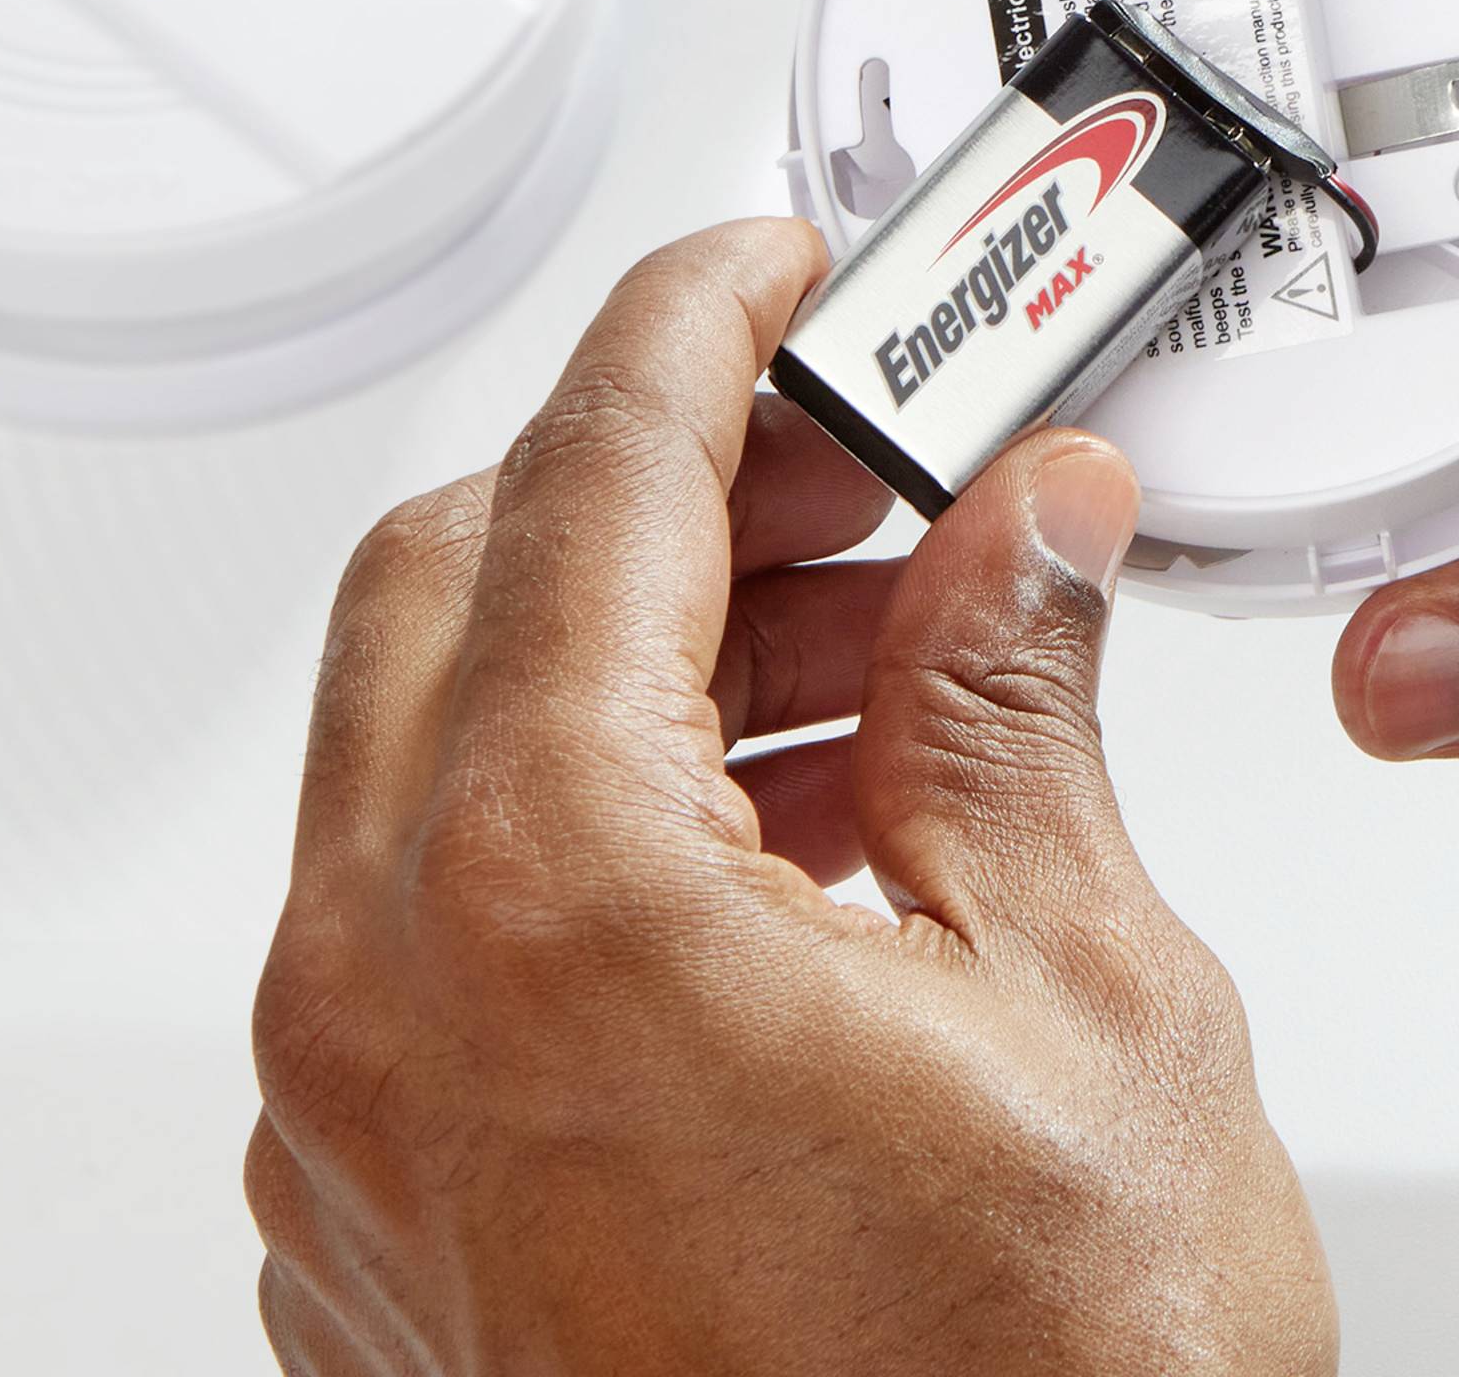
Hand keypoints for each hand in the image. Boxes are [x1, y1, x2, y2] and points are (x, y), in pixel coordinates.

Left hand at [247, 219, 1331, 1374]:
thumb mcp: (1094, 1001)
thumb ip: (1022, 703)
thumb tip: (1029, 525)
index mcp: (552, 903)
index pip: (597, 476)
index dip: (700, 323)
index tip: (773, 263)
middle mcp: (392, 999)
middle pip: (474, 577)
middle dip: (671, 476)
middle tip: (856, 454)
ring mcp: (365, 1112)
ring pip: (450, 732)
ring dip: (652, 641)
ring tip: (877, 640)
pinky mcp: (399, 1194)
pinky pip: (453, 894)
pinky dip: (604, 796)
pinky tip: (796, 819)